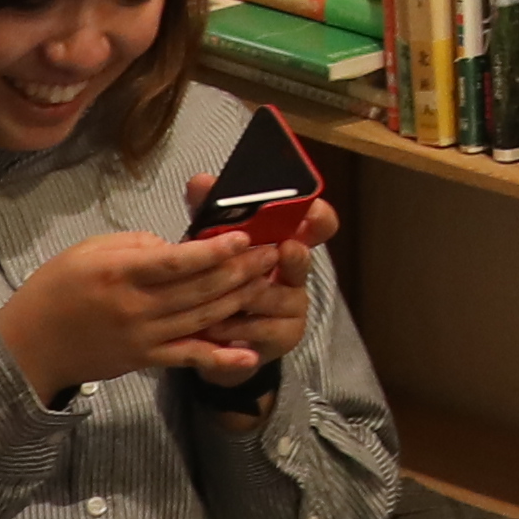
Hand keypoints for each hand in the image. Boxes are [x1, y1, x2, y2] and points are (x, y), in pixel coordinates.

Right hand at [0, 232, 300, 402]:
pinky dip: (221, 357)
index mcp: (121, 273)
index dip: (215, 250)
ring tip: (267, 282)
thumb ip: (135, 245)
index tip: (244, 237)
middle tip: (271, 254)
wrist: (31, 345)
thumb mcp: (89, 250)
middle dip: (240, 270)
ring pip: (202, 318)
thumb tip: (174, 247)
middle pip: (199, 289)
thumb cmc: (57, 288)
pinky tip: (250, 352)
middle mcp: (136, 307)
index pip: (177, 261)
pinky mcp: (145, 359)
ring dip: (239, 300)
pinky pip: (189, 357)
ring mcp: (143, 337)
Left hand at [193, 207, 329, 376]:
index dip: (318, 215)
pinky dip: (230, 325)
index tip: (309, 210)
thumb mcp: (212, 243)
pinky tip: (211, 325)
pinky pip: (257, 326)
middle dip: (294, 255)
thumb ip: (209, 212)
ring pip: (270, 293)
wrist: (213, 338)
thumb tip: (200, 181)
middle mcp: (295, 271)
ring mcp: (294, 305)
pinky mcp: (284, 336)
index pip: (318, 222)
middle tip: (286, 249)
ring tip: (211, 297)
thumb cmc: (218, 280)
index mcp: (286, 239)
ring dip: (238, 295)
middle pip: (304, 258)